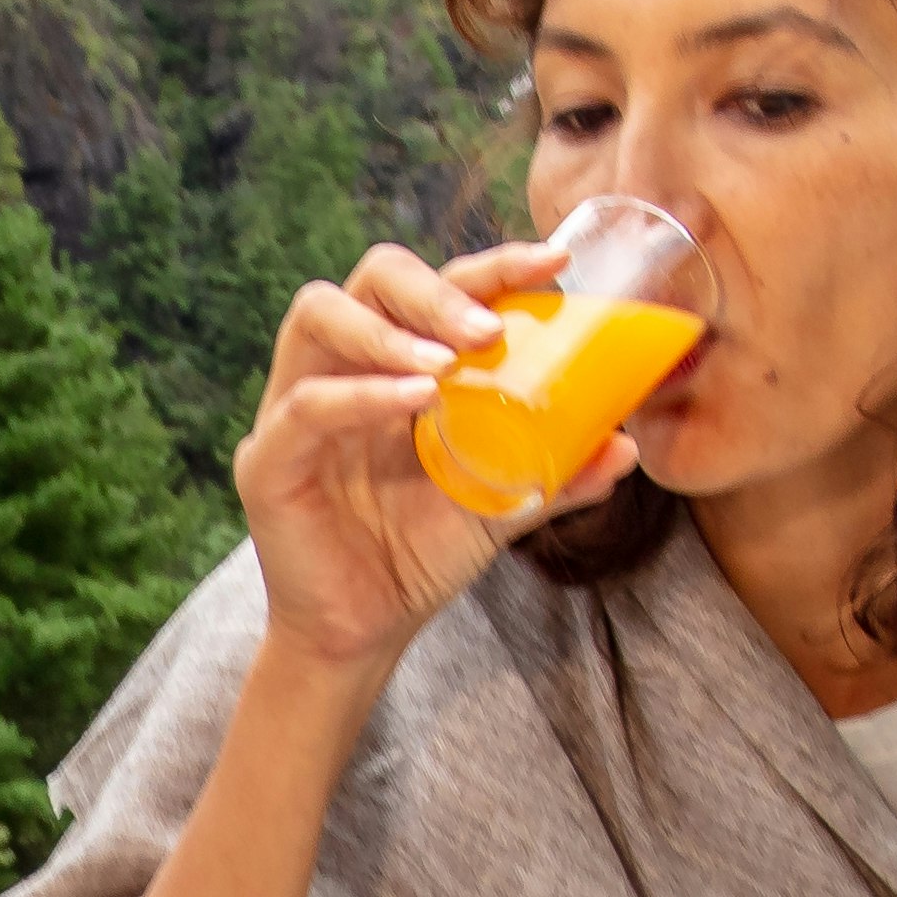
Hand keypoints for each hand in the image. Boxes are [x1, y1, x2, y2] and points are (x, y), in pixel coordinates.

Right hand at [233, 239, 603, 678]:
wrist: (366, 632)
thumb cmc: (422, 554)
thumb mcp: (502, 505)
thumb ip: (556, 472)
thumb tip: (628, 445)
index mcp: (397, 361)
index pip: (436, 286)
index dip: (491, 266)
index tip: (552, 264)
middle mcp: (342, 366)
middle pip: (373, 278)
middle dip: (436, 289)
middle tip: (490, 327)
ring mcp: (296, 407)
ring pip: (319, 315)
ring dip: (390, 331)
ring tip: (448, 362)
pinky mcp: (268, 459)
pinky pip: (306, 406)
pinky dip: (360, 395)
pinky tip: (412, 401)